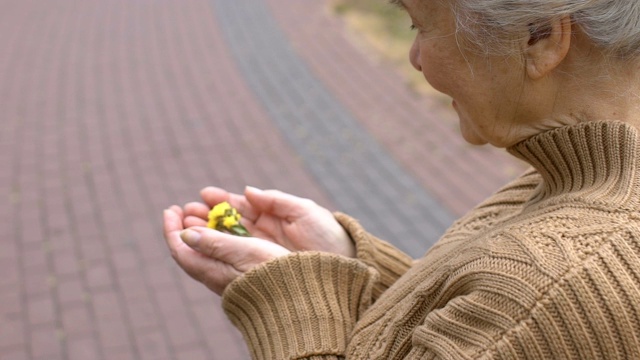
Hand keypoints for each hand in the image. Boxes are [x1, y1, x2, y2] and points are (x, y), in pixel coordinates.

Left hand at [163, 206, 289, 294]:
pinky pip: (220, 252)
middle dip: (186, 225)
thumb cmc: (270, 273)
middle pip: (190, 249)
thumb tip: (185, 233)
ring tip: (205, 211)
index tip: (171, 209)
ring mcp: (226, 276)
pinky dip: (217, 236)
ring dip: (203, 229)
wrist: (294, 299)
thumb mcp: (243, 252)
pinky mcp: (239, 275)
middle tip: (187, 207)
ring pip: (206, 249)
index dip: (171, 228)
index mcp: (211, 271)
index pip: (179, 249)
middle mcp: (215, 275)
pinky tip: (225, 228)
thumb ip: (214, 242)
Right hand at [182, 186, 355, 257]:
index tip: (202, 195)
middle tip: (183, 211)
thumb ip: (276, 201)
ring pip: (225, 242)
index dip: (220, 201)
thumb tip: (247, 191)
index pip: (240, 207)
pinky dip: (214, 252)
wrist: (346, 267)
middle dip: (204, 217)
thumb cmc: (329, 236)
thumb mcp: (305, 212)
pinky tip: (198, 246)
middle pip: (226, 224)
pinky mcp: (261, 269)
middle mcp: (263, 235)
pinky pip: (233, 260)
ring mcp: (261, 252)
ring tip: (183, 224)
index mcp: (273, 217)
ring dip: (203, 233)